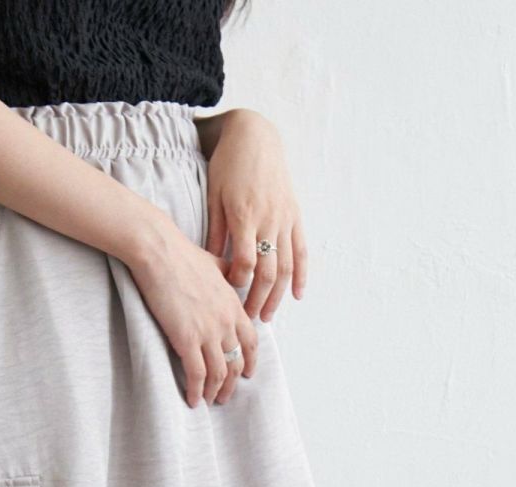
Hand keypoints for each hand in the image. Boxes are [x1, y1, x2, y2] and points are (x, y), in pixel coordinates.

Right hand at [128, 221, 259, 407]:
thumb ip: (227, 275)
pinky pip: (197, 374)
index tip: (246, 373)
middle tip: (224, 395)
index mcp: (233, 305)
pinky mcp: (187, 339)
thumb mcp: (214, 263)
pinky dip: (196, 390)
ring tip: (208, 401)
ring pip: (218, 373)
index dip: (249, 360)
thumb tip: (231, 276)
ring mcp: (208, 332)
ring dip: (214, 391)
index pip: (250, 341)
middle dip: (231, 383)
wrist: (159, 252)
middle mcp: (226, 321)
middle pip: (235, 362)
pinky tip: (192, 400)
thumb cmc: (181, 254)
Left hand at [204, 110, 307, 322]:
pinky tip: (297, 295)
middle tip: (248, 322)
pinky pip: (301, 250)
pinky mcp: (295, 215)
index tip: (228, 298)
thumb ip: (216, 232)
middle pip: (268, 272)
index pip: (245, 263)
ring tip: (267, 317)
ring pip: (286, 266)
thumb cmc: (228, 165)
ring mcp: (285, 219)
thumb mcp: (214, 196)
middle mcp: (268, 220)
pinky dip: (301, 275)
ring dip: (278, 296)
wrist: (255, 136)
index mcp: (245, 216)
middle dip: (258, 300)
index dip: (238, 285)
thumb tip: (213, 266)